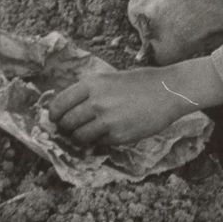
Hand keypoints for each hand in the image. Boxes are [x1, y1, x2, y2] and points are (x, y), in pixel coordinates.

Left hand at [45, 64, 198, 146]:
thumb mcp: (109, 79)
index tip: (55, 120)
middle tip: (70, 130)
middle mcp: (96, 102)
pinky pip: (99, 143)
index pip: (59, 104)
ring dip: (80, 138)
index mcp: (91, 84)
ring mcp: (107, 120)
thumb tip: (67, 109)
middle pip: (66, 123)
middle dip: (65, 129)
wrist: (168, 91)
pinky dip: (100, 141)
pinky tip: (111, 132)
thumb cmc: (140, 83)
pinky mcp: (119, 135)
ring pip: (79, 137)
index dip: (54, 115)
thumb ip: (88, 92)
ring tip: (89, 134)